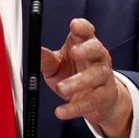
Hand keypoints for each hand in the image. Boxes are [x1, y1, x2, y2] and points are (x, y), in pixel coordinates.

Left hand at [40, 18, 132, 137]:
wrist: (99, 100)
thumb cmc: (75, 74)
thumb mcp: (57, 65)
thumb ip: (46, 59)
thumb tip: (34, 51)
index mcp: (85, 44)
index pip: (87, 31)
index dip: (82, 27)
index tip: (74, 26)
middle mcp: (98, 57)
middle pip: (96, 49)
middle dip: (85, 49)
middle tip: (72, 52)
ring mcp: (104, 76)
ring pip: (96, 75)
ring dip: (78, 81)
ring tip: (61, 87)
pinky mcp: (105, 96)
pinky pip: (92, 101)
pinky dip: (75, 107)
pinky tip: (61, 111)